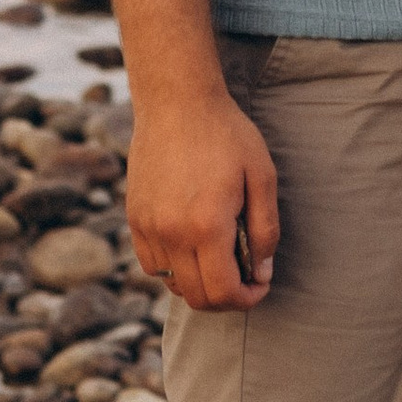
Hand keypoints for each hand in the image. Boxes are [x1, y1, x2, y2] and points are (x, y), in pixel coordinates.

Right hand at [126, 81, 278, 313]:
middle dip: (226, 298)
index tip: (259, 285)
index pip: (224, 293)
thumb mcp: (262, 176)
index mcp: (207, 226)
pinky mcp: (135, 218)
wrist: (176, 101)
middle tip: (244, 277)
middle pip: (197, 297)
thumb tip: (262, 271)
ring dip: (199, 283)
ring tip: (219, 257)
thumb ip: (266, 230)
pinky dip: (174, 268)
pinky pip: (152, 265)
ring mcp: (149, 227)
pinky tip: (192, 244)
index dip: (247, 299)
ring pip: (172, 284)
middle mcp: (172, 234)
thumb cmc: (225, 134)